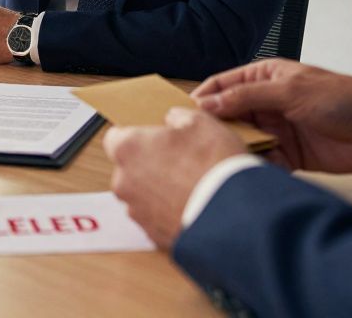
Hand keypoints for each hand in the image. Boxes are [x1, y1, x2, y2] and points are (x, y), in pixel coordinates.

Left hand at [104, 108, 244, 247]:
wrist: (234, 216)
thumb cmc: (214, 166)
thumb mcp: (201, 123)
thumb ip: (178, 117)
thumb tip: (174, 120)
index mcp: (128, 149)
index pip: (116, 137)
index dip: (138, 136)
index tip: (155, 137)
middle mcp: (124, 182)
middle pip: (130, 168)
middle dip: (150, 164)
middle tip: (181, 160)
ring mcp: (137, 212)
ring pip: (143, 194)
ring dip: (160, 189)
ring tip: (192, 184)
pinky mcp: (153, 235)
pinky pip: (157, 217)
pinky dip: (170, 211)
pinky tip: (194, 204)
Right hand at [192, 58, 351, 172]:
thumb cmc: (346, 99)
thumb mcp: (291, 91)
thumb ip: (247, 97)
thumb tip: (208, 103)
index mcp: (265, 77)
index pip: (221, 86)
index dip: (201, 98)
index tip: (182, 115)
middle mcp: (267, 102)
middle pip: (227, 115)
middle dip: (212, 127)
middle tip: (195, 142)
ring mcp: (276, 129)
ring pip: (241, 139)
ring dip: (233, 148)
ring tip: (218, 158)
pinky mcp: (288, 154)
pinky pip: (261, 160)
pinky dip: (253, 165)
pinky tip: (245, 171)